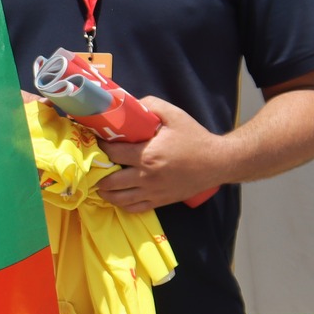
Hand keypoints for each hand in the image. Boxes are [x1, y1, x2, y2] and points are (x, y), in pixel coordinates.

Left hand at [97, 97, 228, 213]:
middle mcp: (147, 177)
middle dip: (98, 173)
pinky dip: (122, 204)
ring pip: (119, 199)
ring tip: (100, 183)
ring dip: (106, 192)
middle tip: (95, 165)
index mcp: (148, 155)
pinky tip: (117, 196)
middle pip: (111, 181)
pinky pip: (134, 209)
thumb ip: (150, 105)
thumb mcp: (174, 115)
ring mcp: (153, 192)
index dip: (102, 146)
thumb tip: (130, 104)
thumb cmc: (195, 138)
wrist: (217, 162)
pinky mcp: (160, 202)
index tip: (99, 141)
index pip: (113, 153)